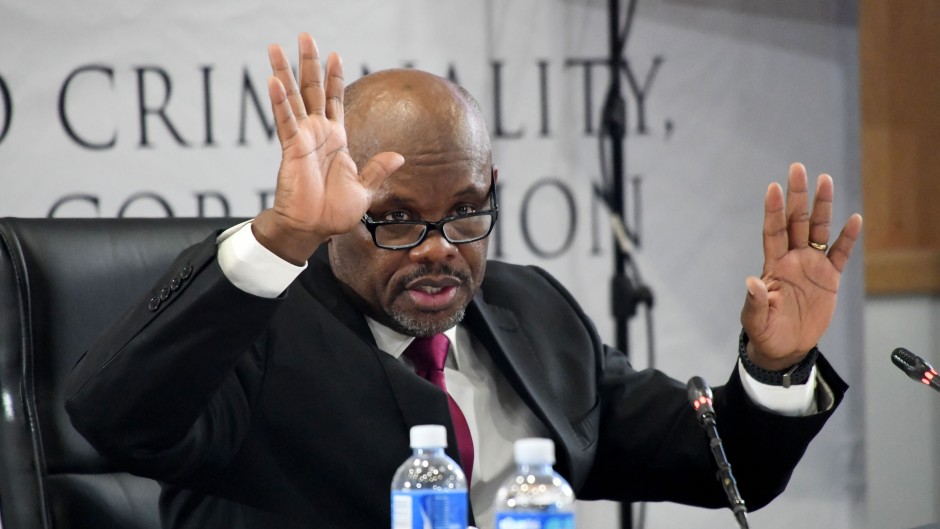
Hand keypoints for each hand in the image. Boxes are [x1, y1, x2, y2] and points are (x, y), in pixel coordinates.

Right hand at [251, 33, 404, 264]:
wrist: (313, 229)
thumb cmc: (334, 213)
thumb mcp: (364, 190)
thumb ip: (378, 170)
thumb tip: (398, 156)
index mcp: (336, 140)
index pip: (334, 100)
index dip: (334, 77)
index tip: (335, 54)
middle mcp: (318, 134)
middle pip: (312, 89)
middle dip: (308, 63)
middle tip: (304, 36)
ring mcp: (303, 139)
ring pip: (293, 98)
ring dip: (285, 72)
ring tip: (276, 47)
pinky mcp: (292, 149)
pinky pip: (285, 121)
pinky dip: (280, 101)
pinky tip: (274, 81)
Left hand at [740, 163, 862, 370]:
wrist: (785, 348)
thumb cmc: (766, 332)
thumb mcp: (756, 320)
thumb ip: (755, 301)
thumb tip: (752, 282)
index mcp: (773, 266)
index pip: (773, 232)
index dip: (773, 211)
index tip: (773, 188)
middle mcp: (792, 259)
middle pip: (796, 221)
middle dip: (797, 196)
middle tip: (797, 168)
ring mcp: (811, 266)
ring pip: (818, 230)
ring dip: (822, 207)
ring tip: (825, 180)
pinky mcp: (829, 278)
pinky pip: (840, 254)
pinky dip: (847, 238)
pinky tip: (854, 219)